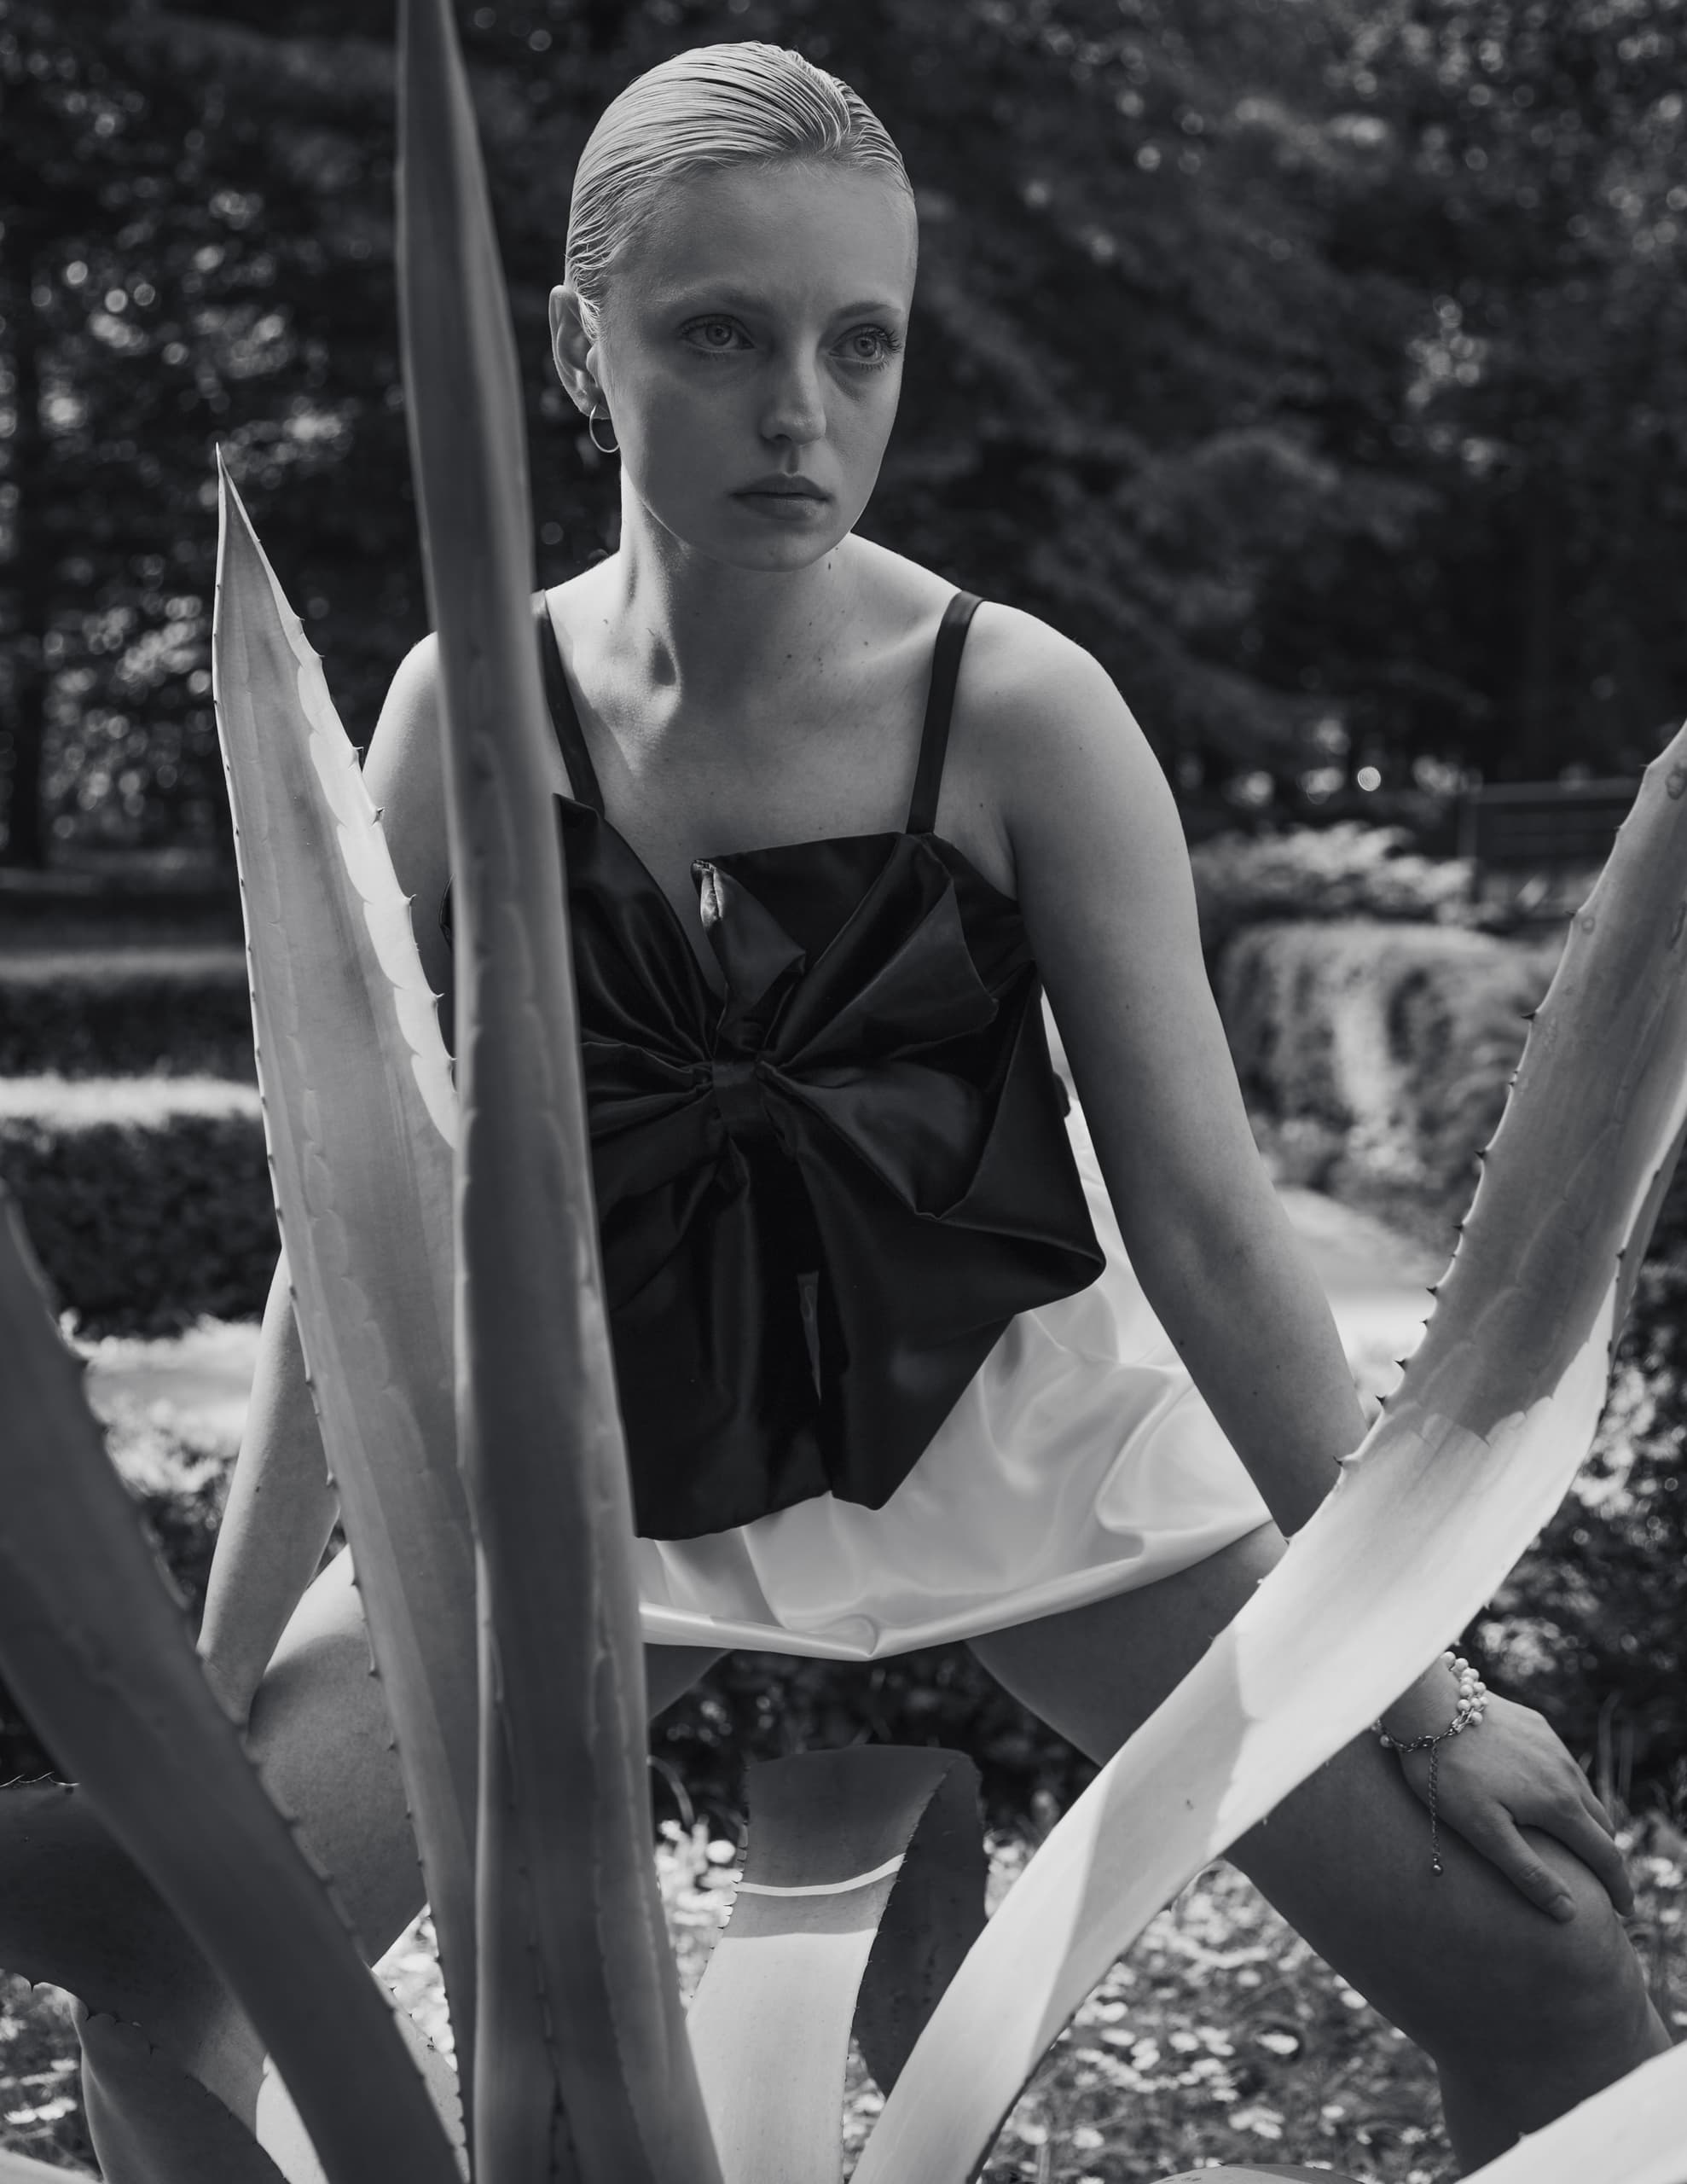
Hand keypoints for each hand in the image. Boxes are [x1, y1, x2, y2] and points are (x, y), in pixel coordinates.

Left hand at [1390, 1690, 1632, 1921]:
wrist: (1429, 1704)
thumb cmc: (1450, 1773)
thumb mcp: (1484, 1831)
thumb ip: (1528, 1872)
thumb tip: (1568, 1912)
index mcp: (1558, 1805)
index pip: (1604, 1854)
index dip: (1618, 1886)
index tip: (1626, 1911)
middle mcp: (1565, 1773)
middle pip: (1601, 1824)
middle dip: (1607, 1856)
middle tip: (1604, 1882)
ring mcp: (1552, 1745)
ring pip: (1584, 1792)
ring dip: (1589, 1821)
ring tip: (1581, 1843)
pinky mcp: (1535, 1725)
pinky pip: (1563, 1764)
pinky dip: (1570, 1790)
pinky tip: (1553, 1794)